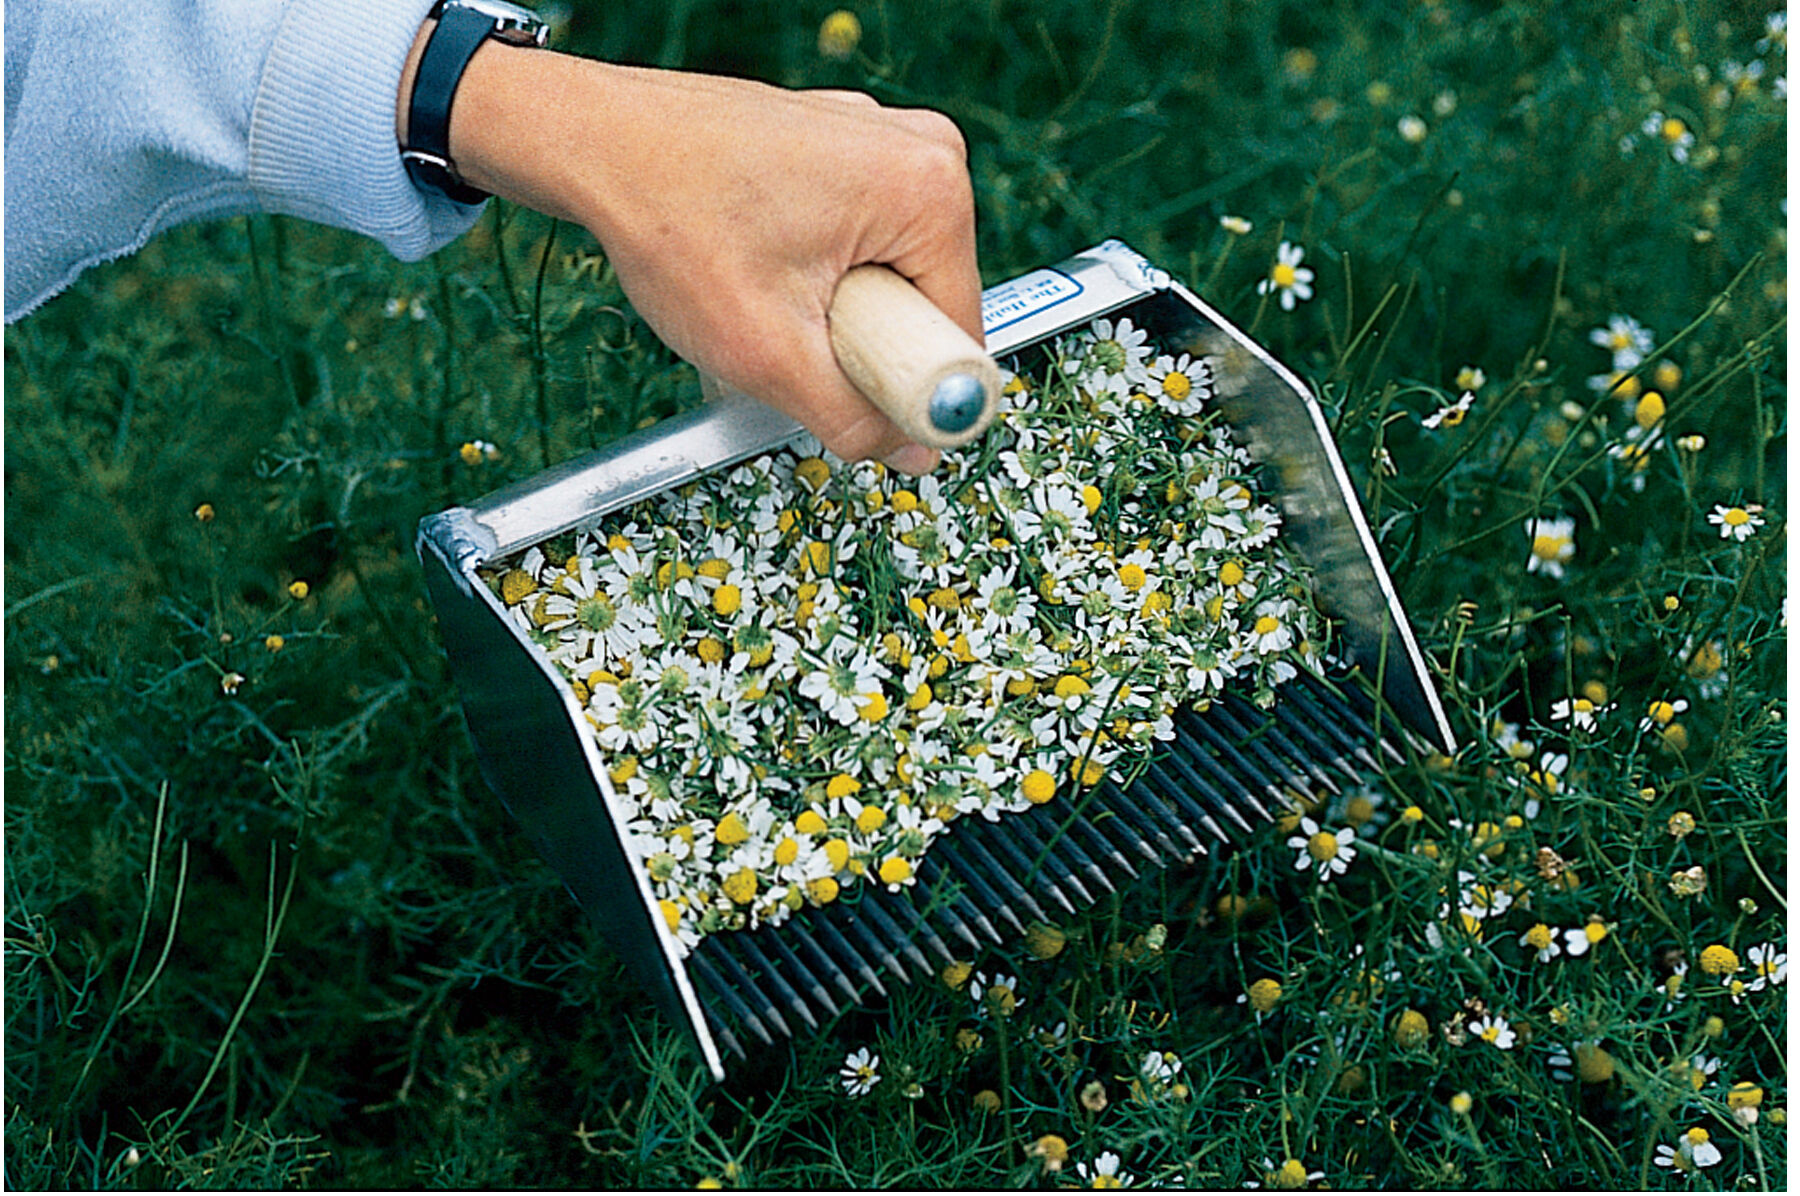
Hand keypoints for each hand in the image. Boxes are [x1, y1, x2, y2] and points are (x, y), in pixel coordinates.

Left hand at [403, 30, 981, 473]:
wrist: (593, 143)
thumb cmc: (670, 220)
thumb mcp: (767, 352)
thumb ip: (853, 417)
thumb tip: (913, 454)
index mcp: (930, 190)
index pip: (958, 334)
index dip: (904, 384)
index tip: (836, 378)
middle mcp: (924, 152)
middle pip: (926, 304)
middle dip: (862, 340)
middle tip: (784, 325)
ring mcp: (885, 142)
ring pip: (891, 276)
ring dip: (834, 308)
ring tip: (763, 284)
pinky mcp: (849, 146)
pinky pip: (862, 241)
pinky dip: (817, 270)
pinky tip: (758, 259)